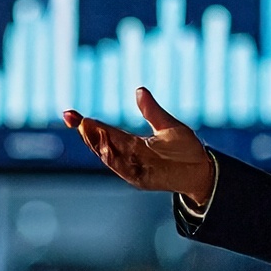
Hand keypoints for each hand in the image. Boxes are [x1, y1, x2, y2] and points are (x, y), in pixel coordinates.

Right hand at [63, 89, 214, 203]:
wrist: (202, 169)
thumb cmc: (185, 148)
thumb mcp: (168, 125)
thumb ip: (152, 111)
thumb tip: (139, 90)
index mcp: (131, 142)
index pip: (104, 130)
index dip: (86, 123)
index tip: (68, 113)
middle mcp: (129, 155)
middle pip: (102, 143)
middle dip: (88, 133)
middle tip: (77, 121)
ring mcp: (134, 168)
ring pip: (110, 157)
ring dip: (98, 145)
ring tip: (89, 131)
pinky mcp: (143, 180)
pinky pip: (125, 170)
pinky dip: (114, 161)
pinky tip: (105, 150)